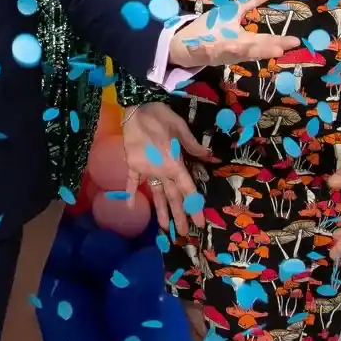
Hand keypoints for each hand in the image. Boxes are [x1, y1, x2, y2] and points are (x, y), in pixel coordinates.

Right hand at [122, 103, 214, 233]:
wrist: (135, 107)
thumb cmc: (160, 116)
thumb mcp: (181, 128)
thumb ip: (194, 146)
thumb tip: (210, 157)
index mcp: (173, 163)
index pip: (187, 189)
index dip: (194, 206)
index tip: (200, 223)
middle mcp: (160, 171)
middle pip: (172, 196)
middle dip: (179, 215)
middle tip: (185, 233)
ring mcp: (145, 170)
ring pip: (155, 193)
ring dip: (160, 211)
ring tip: (164, 228)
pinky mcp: (132, 165)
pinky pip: (132, 181)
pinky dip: (130, 193)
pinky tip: (130, 206)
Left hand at [167, 0, 302, 67]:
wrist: (186, 46)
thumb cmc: (215, 30)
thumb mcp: (235, 12)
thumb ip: (253, 0)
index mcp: (243, 41)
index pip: (264, 41)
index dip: (279, 41)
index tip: (295, 42)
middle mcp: (232, 48)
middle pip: (250, 48)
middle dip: (262, 48)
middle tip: (278, 50)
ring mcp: (216, 51)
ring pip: (228, 52)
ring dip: (235, 50)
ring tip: (240, 45)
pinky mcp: (199, 51)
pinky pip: (201, 51)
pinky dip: (203, 49)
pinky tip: (203, 44)